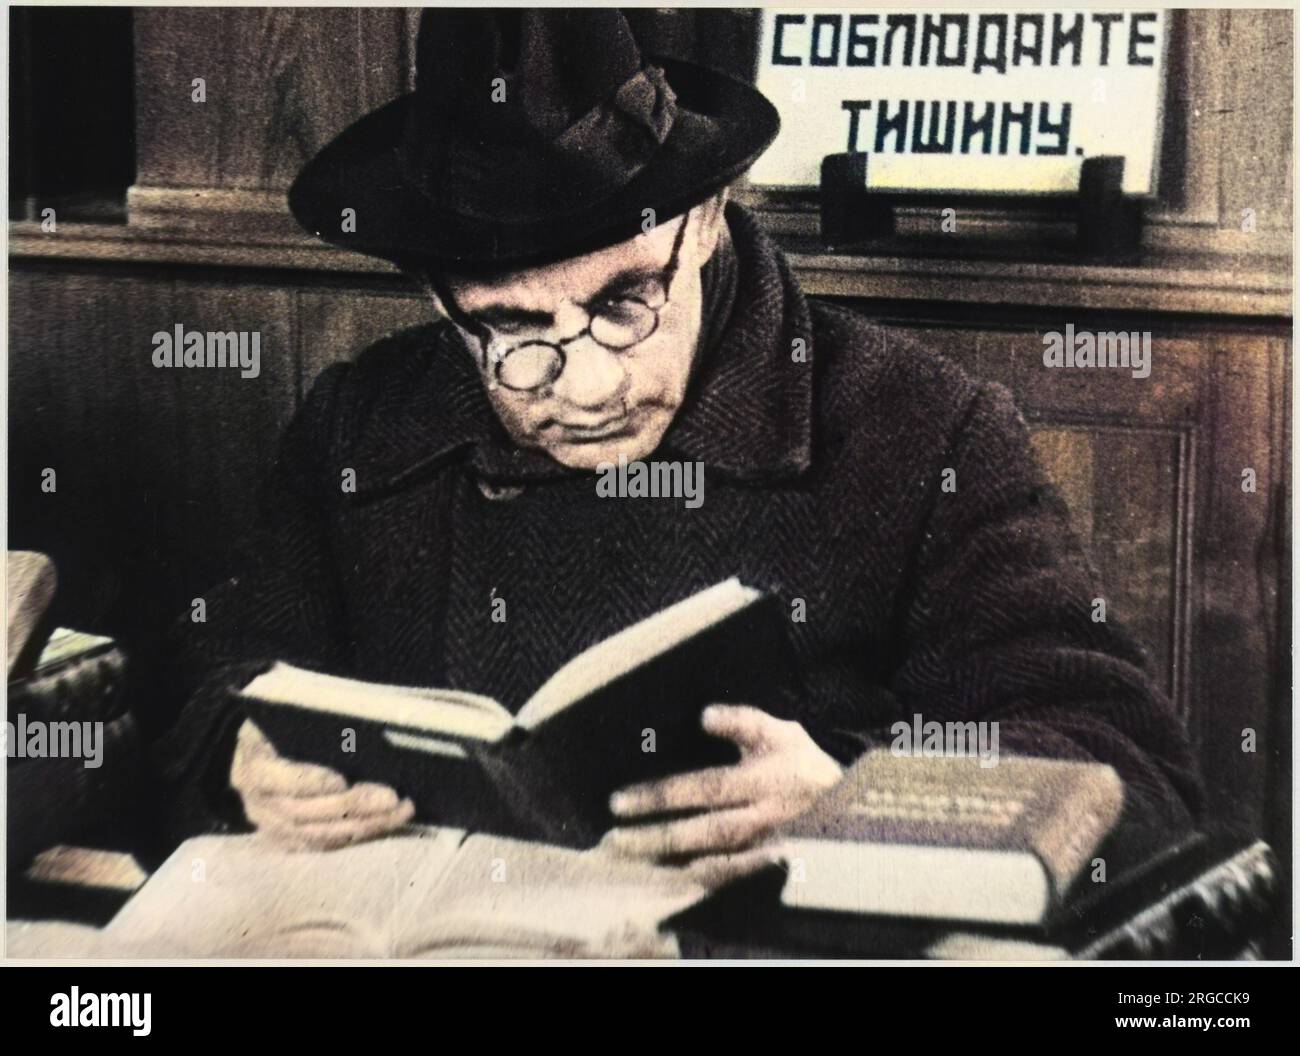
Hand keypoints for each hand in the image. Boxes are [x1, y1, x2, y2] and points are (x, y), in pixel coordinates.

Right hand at [230, 718, 413, 850]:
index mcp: (253, 767)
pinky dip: (358, 835)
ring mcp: (272, 828)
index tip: (342, 780)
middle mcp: (258, 804)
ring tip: (401, 811)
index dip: (310, 783)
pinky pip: (325, 845)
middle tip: (391, 798)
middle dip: (353, 806)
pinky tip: (387, 823)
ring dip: (365, 825)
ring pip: (320, 835)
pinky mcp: (288, 842)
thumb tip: (359, 719)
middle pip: (306, 813)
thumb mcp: (285, 717)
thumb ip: (312, 723)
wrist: (258, 753)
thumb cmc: (281, 728)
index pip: (280, 780)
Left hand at [603, 705, 842, 886]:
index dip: (662, 795)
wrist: (853, 810)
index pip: (704, 787)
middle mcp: (763, 818)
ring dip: (668, 860)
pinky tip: (667, 878)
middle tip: (615, 838)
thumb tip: (705, 715)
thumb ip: (744, 721)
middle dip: (656, 836)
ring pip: (711, 861)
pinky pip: (727, 879)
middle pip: (703, 831)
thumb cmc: (804, 765)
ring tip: (629, 856)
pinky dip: (696, 880)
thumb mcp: (782, 733)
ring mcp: (765, 849)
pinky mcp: (767, 868)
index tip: (620, 800)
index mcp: (763, 781)